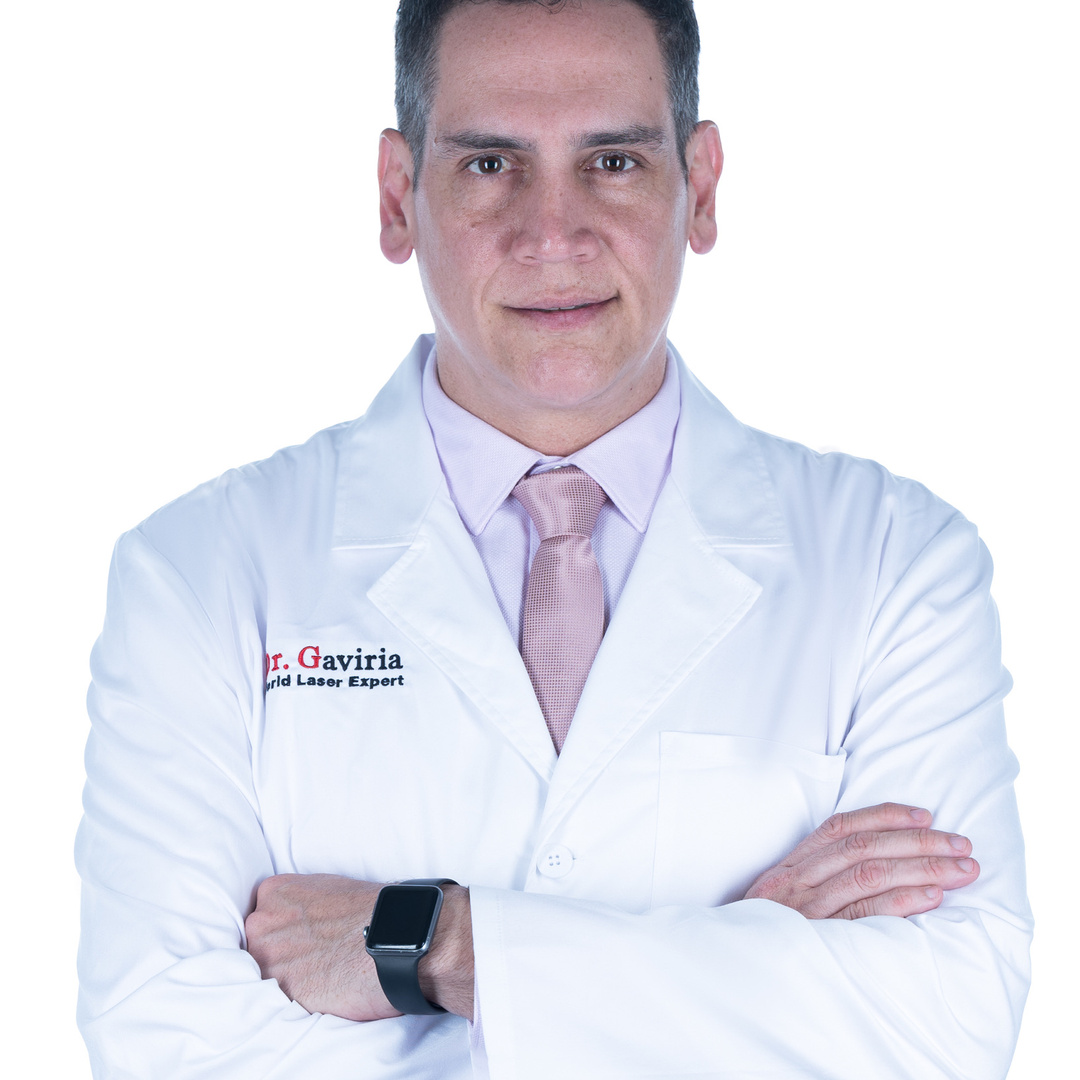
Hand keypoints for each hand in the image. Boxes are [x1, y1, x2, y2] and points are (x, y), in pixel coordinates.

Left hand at [244, 874, 473, 1020]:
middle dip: (283, 954)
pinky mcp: (282, 994)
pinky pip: (281, 1001)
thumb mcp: (331, 887)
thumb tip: (304, 920)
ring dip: (289, 979)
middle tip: (316, 959)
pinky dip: (299, 999)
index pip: (264, 916)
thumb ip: (304, 902)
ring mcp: (268, 959)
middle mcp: (262, 923)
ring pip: (267, 975)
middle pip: (259, 946)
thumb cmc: (375, 912)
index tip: (306, 939)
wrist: (400, 938)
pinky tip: (324, 991)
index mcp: (275, 891)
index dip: (287, 932)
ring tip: (323, 977)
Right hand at [743, 803, 979, 918]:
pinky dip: (902, 901)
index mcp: (792, 866)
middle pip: (864, 848)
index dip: (885, 816)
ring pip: (870, 875)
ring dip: (922, 868)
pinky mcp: (820, 938)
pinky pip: (866, 914)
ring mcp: (808, 909)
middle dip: (919, 842)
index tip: (925, 815)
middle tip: (961, 845)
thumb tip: (877, 863)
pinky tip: (933, 897)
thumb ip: (817, 880)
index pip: (841, 827)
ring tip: (962, 869)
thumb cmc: (766, 937)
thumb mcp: (781, 901)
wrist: (733, 976)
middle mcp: (798, 881)